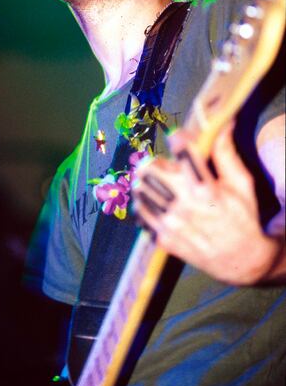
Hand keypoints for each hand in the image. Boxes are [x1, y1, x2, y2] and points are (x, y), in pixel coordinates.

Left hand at [132, 123, 283, 284]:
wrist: (243, 261)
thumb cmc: (244, 218)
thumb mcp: (242, 184)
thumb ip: (226, 153)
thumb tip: (221, 123)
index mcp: (206, 190)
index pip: (182, 154)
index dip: (178, 139)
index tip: (178, 136)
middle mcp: (185, 207)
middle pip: (149, 171)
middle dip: (154, 162)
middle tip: (163, 164)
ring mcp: (171, 225)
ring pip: (140, 191)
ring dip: (146, 182)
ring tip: (158, 183)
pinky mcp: (164, 239)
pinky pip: (140, 214)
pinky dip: (144, 204)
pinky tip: (156, 202)